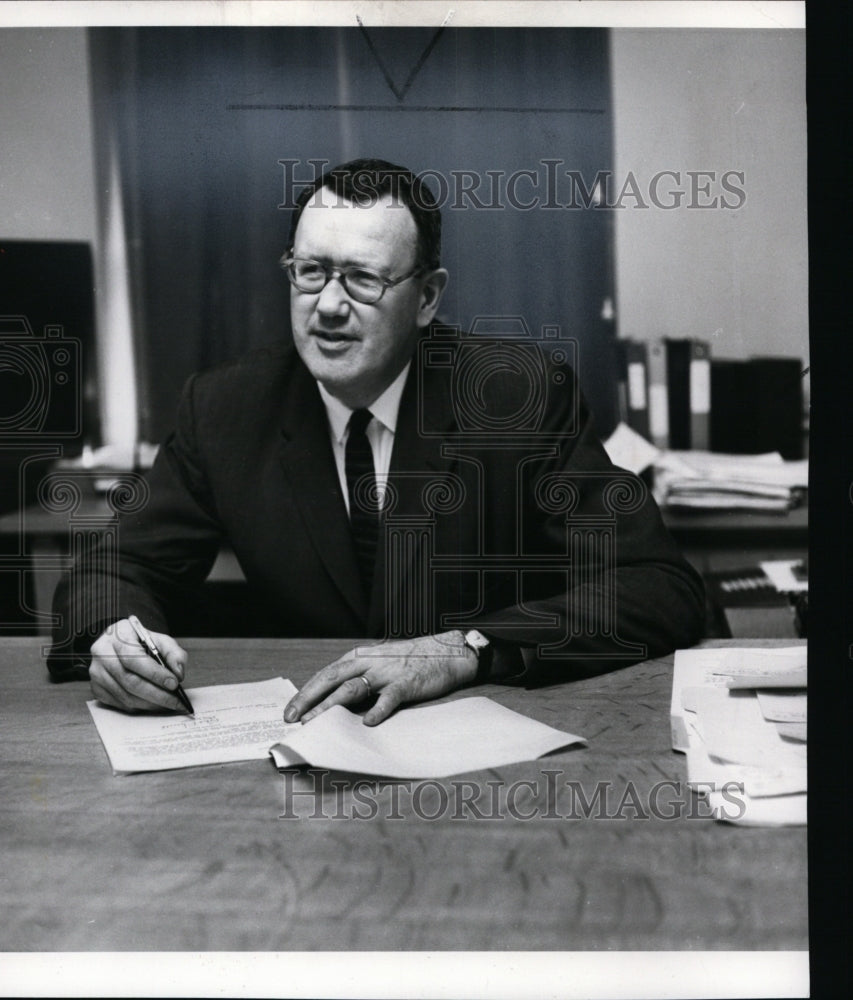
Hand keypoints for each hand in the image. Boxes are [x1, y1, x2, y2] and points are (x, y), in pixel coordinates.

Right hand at [89, 619, 188, 712]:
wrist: (118, 643)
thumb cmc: (140, 641)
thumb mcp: (159, 639)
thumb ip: (174, 653)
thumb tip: (178, 673)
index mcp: (117, 636)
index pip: (134, 659)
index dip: (155, 674)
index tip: (174, 683)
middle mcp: (101, 654)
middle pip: (130, 681)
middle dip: (157, 694)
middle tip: (176, 701)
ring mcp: (97, 673)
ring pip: (125, 696)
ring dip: (150, 704)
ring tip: (169, 704)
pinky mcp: (96, 688)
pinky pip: (120, 704)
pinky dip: (139, 707)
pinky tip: (153, 704)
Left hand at [283, 631, 478, 726]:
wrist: (448, 652)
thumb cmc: (412, 660)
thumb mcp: (381, 663)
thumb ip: (361, 677)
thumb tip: (335, 701)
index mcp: (361, 657)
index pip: (326, 674)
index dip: (306, 692)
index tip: (290, 710)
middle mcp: (370, 662)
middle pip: (332, 679)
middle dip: (309, 699)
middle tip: (293, 718)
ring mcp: (388, 673)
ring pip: (353, 689)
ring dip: (331, 706)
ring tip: (316, 721)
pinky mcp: (407, 683)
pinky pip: (389, 698)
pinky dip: (377, 710)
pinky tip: (368, 722)